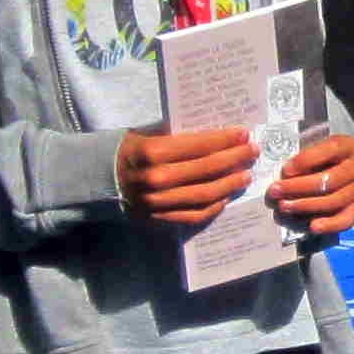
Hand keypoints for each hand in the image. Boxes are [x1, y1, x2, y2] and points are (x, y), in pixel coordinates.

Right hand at [115, 123, 257, 227]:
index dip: (224, 140)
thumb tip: (219, 135)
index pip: (198, 145)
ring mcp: (158, 202)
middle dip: (233, 159)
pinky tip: (227, 195)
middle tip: (252, 151)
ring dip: (230, 183)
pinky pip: (193, 215)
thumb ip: (179, 137)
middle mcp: (156, 179)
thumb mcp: (148, 134)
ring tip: (246, 174)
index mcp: (152, 152)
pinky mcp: (159, 219)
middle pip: (206, 169)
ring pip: (204, 194)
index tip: (243, 134)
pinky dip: (214, 206)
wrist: (101, 179)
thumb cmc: (130, 150)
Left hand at [270, 130, 353, 241]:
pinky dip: (330, 224)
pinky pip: (346, 220)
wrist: (333, 167)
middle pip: (330, 179)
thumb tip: (284, 172)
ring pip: (335, 200)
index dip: (306, 160)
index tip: (285, 170)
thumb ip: (300, 154)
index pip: (330, 150)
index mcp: (346, 146)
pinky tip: (313, 226)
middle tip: (276, 191)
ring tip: (284, 206)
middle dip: (299, 187)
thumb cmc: (316, 156)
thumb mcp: (310, 145)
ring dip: (306, 205)